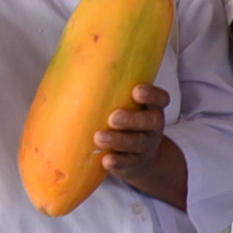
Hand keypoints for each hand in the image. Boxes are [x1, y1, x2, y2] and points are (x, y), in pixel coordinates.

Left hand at [95, 80, 184, 204]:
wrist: (139, 159)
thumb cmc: (124, 125)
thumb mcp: (127, 107)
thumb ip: (113, 93)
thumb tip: (72, 69)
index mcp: (151, 109)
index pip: (160, 99)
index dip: (151, 95)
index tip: (135, 90)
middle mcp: (152, 127)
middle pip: (150, 121)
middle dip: (132, 119)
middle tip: (113, 117)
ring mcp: (145, 146)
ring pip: (137, 143)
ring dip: (119, 140)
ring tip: (98, 137)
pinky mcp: (134, 164)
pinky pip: (128, 163)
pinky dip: (118, 162)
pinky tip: (106, 160)